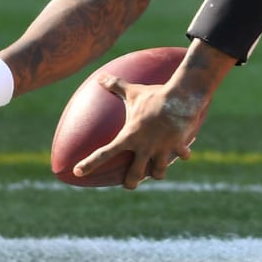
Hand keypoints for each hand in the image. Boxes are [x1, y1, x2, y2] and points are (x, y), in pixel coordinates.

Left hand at [75, 75, 203, 189]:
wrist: (180, 98)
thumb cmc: (154, 95)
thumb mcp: (133, 91)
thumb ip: (116, 85)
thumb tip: (100, 77)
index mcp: (129, 136)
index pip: (104, 153)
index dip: (89, 164)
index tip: (77, 172)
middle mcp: (144, 147)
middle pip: (134, 175)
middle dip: (131, 183)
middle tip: (129, 184)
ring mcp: (161, 149)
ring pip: (158, 172)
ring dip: (157, 173)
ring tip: (157, 172)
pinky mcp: (177, 146)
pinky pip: (181, 155)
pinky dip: (182, 154)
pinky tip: (184, 153)